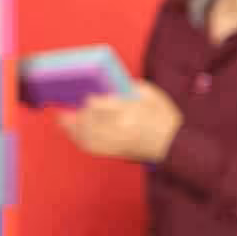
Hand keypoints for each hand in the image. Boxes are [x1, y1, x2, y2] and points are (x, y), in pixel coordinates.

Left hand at [55, 82, 180, 163]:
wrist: (174, 144)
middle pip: (89, 122)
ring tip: (62, 120)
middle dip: (73, 116)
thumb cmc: (163, 117)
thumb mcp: (151, 94)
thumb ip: (130, 86)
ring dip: (71, 129)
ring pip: (87, 136)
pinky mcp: (116, 152)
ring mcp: (117, 142)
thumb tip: (109, 83)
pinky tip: (73, 134)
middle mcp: (121, 128)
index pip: (101, 106)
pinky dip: (79, 140)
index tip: (84, 97)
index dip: (89, 102)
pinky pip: (92, 148)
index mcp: (131, 111)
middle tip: (62, 109)